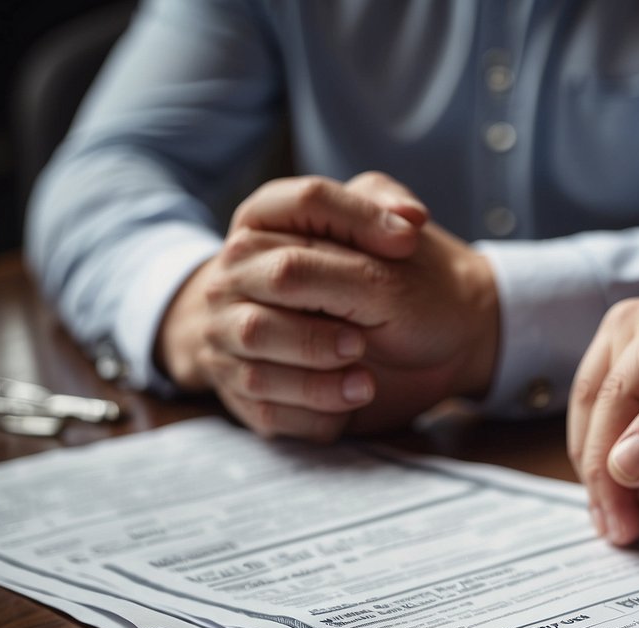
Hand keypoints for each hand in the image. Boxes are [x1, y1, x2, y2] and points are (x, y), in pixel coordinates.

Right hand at [156, 172, 496, 438]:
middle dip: (328, 312)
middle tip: (363, 341)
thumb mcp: (379, 231)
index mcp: (265, 221)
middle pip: (278, 279)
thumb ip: (385, 205)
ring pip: (258, 349)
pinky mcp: (240, 389)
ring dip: (316, 375)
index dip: (360, 219)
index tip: (408, 244)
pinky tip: (344, 412)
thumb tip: (409, 218)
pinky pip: (264, 408)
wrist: (361, 344)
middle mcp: (236, 273)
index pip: (306, 200)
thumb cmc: (374, 281)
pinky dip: (310, 415)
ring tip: (365, 384)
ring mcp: (229, 333)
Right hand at [568, 277, 638, 544]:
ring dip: (622, 484)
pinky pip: (633, 447)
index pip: (612, 400)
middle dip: (608, 479)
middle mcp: (637, 339)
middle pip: (597, 417)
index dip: (607, 464)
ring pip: (605, 434)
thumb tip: (620, 464)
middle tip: (627, 531)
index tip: (620, 520)